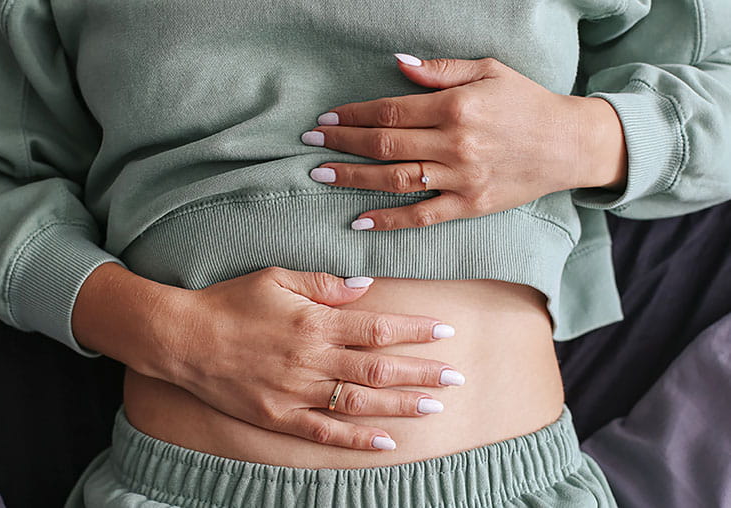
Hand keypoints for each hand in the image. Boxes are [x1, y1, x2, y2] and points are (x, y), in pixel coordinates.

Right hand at [72, 263, 463, 450]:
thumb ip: (323, 284)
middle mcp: (312, 359)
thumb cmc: (230, 302)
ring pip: (360, 403)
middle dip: (422, 374)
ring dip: (402, 406)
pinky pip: (324, 431)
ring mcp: (296, 391)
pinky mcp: (279, 416)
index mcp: (315, 322)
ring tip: (435, 408)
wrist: (183, 338)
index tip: (446, 332)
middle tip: (456, 379)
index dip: (416, 331)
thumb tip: (365, 287)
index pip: (379, 328)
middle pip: (379, 370)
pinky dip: (357, 439)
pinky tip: (387, 442)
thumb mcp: (275, 277)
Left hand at [301, 54, 627, 230]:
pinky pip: (422, 216)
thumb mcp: (489, 71)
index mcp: (456, 106)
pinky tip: (359, 220)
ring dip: (353, 178)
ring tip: (320, 175)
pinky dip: (389, 220)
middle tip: (310, 143)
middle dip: (342, 143)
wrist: (568, 144)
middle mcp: (455, 143)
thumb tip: (397, 65)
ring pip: (396, 180)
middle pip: (384, 144)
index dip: (353, 114)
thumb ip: (441, 70)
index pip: (390, 110)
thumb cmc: (526, 102)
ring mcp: (462, 178)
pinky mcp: (470, 206)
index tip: (326, 118)